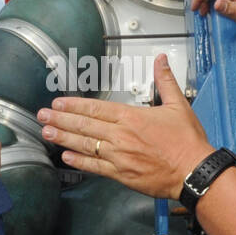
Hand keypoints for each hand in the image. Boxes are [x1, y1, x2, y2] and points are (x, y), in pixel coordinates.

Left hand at [37, 54, 213, 199]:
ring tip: (46, 133)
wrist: (194, 172)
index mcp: (131, 117)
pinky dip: (79, 161)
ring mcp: (118, 156)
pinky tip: (66, 157)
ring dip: (63, 138)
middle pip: (84, 126)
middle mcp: (120, 136)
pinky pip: (94, 167)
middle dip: (60, 120)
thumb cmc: (187, 141)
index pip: (95, 109)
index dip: (73, 106)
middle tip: (41, 116)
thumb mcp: (178, 105)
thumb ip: (165, 81)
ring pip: (84, 145)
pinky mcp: (121, 175)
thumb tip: (160, 59)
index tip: (58, 103)